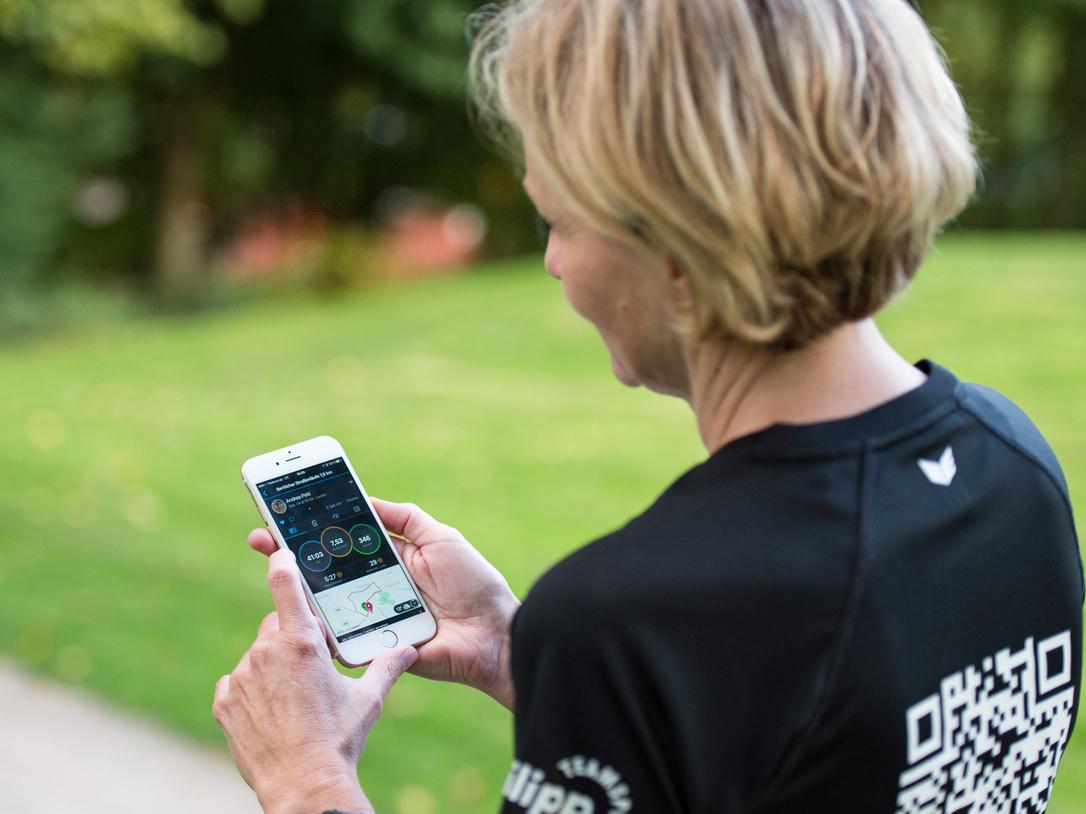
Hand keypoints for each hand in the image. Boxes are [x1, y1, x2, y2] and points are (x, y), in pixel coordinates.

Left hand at [213, 548, 417, 813]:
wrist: (303, 785)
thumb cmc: (339, 739)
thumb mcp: (369, 700)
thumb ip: (388, 666)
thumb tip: (409, 649)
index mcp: (301, 643)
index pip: (285, 585)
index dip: (281, 563)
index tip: (278, 551)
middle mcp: (266, 653)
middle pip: (277, 626)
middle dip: (293, 638)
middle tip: (313, 665)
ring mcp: (240, 677)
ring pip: (258, 657)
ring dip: (273, 668)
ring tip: (295, 701)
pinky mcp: (224, 702)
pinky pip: (237, 683)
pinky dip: (252, 691)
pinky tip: (272, 713)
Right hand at [248, 498, 519, 708]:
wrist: (493, 635)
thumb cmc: (473, 584)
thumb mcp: (440, 538)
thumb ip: (404, 518)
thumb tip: (366, 498)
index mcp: (391, 560)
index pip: (345, 542)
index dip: (316, 531)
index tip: (284, 516)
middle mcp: (376, 588)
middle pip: (327, 572)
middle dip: (292, 557)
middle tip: (260, 540)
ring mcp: (372, 618)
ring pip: (326, 604)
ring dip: (299, 590)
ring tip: (275, 571)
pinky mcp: (374, 647)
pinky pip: (341, 639)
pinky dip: (319, 629)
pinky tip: (298, 612)